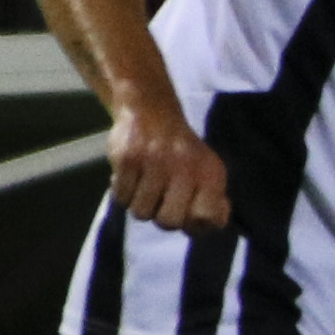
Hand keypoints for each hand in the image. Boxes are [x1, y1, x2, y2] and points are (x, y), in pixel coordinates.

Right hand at [106, 106, 229, 228]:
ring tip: (145, 187)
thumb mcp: (206, 171)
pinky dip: (123, 192)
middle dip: (161, 218)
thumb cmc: (181, 151)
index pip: (207, 218)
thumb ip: (213, 201)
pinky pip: (121, 198)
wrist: (150, 108)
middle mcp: (185, 167)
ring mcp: (155, 162)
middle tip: (161, 202)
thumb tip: (214, 224)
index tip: (186, 216)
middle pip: (169, 223)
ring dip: (140, 204)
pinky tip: (130, 178)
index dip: (195, 226)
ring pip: (141, 212)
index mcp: (210, 173)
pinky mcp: (128, 159)